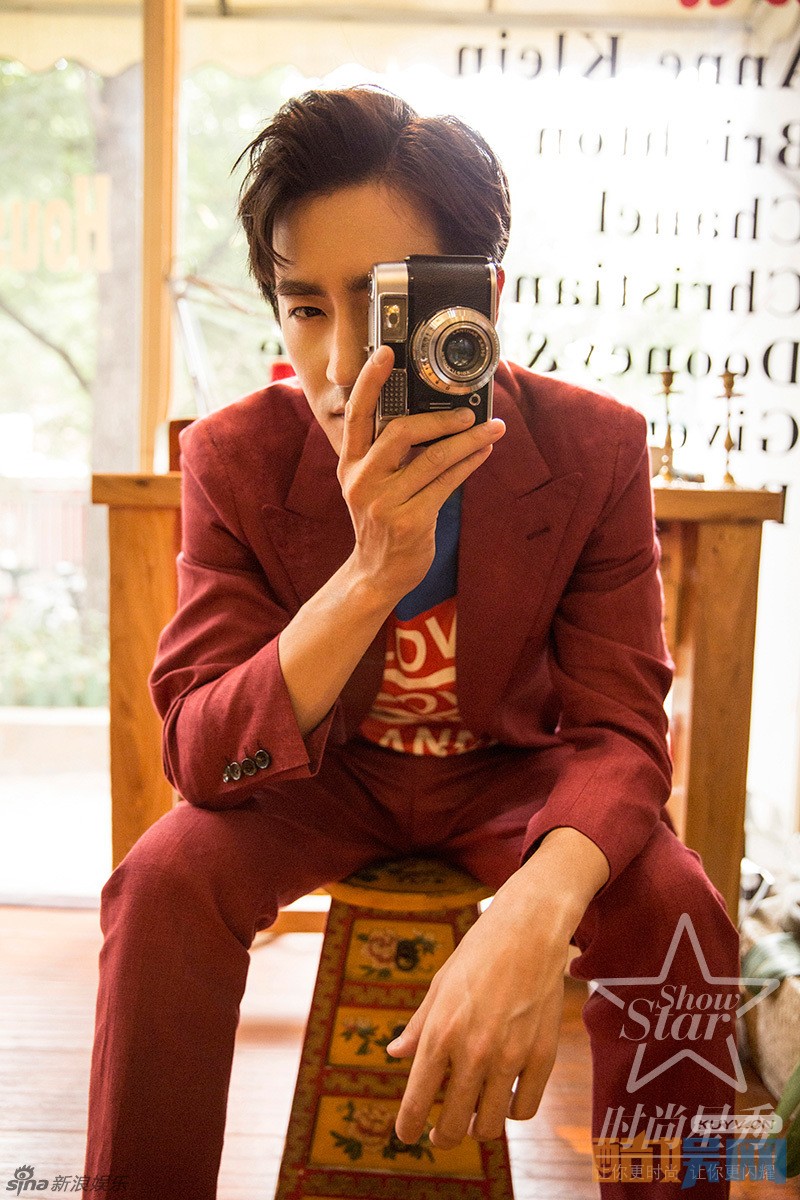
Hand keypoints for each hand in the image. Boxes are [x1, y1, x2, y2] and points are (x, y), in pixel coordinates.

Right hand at [338, 345, 504, 603]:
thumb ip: (384, 453)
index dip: (370, 381)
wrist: (376, 574)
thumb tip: (430, 414)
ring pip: (433, 458)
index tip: (386, 353)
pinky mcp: (410, 522)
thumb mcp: (369, 484)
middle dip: (440, 418)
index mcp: (349, 465)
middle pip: (400, 431)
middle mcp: (362, 480)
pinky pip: (446, 484)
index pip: (356, 414)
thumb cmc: (380, 522)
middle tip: (467, 411)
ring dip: (468, 440)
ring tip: (492, 428)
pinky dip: (469, 464)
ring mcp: (384, 503)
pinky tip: (483, 452)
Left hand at [386, 875, 569, 1149]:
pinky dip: (513, 1111)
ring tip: (475, 1117)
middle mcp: (473, 1053)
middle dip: (443, 1137)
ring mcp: (510, 1058)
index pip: (417, 1102)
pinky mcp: (542, 1057)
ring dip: (479, 1128)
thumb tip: (394, 1055)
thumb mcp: (439, 986)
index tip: (407, 1134)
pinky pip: (525, 1109)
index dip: (408, 1127)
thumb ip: (419, 1027)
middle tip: (441, 1134)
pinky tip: (506, 1097)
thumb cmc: (477, 954)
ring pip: (491, 1126)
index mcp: (440, 1035)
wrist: (528, 931)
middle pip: (454, 1127)